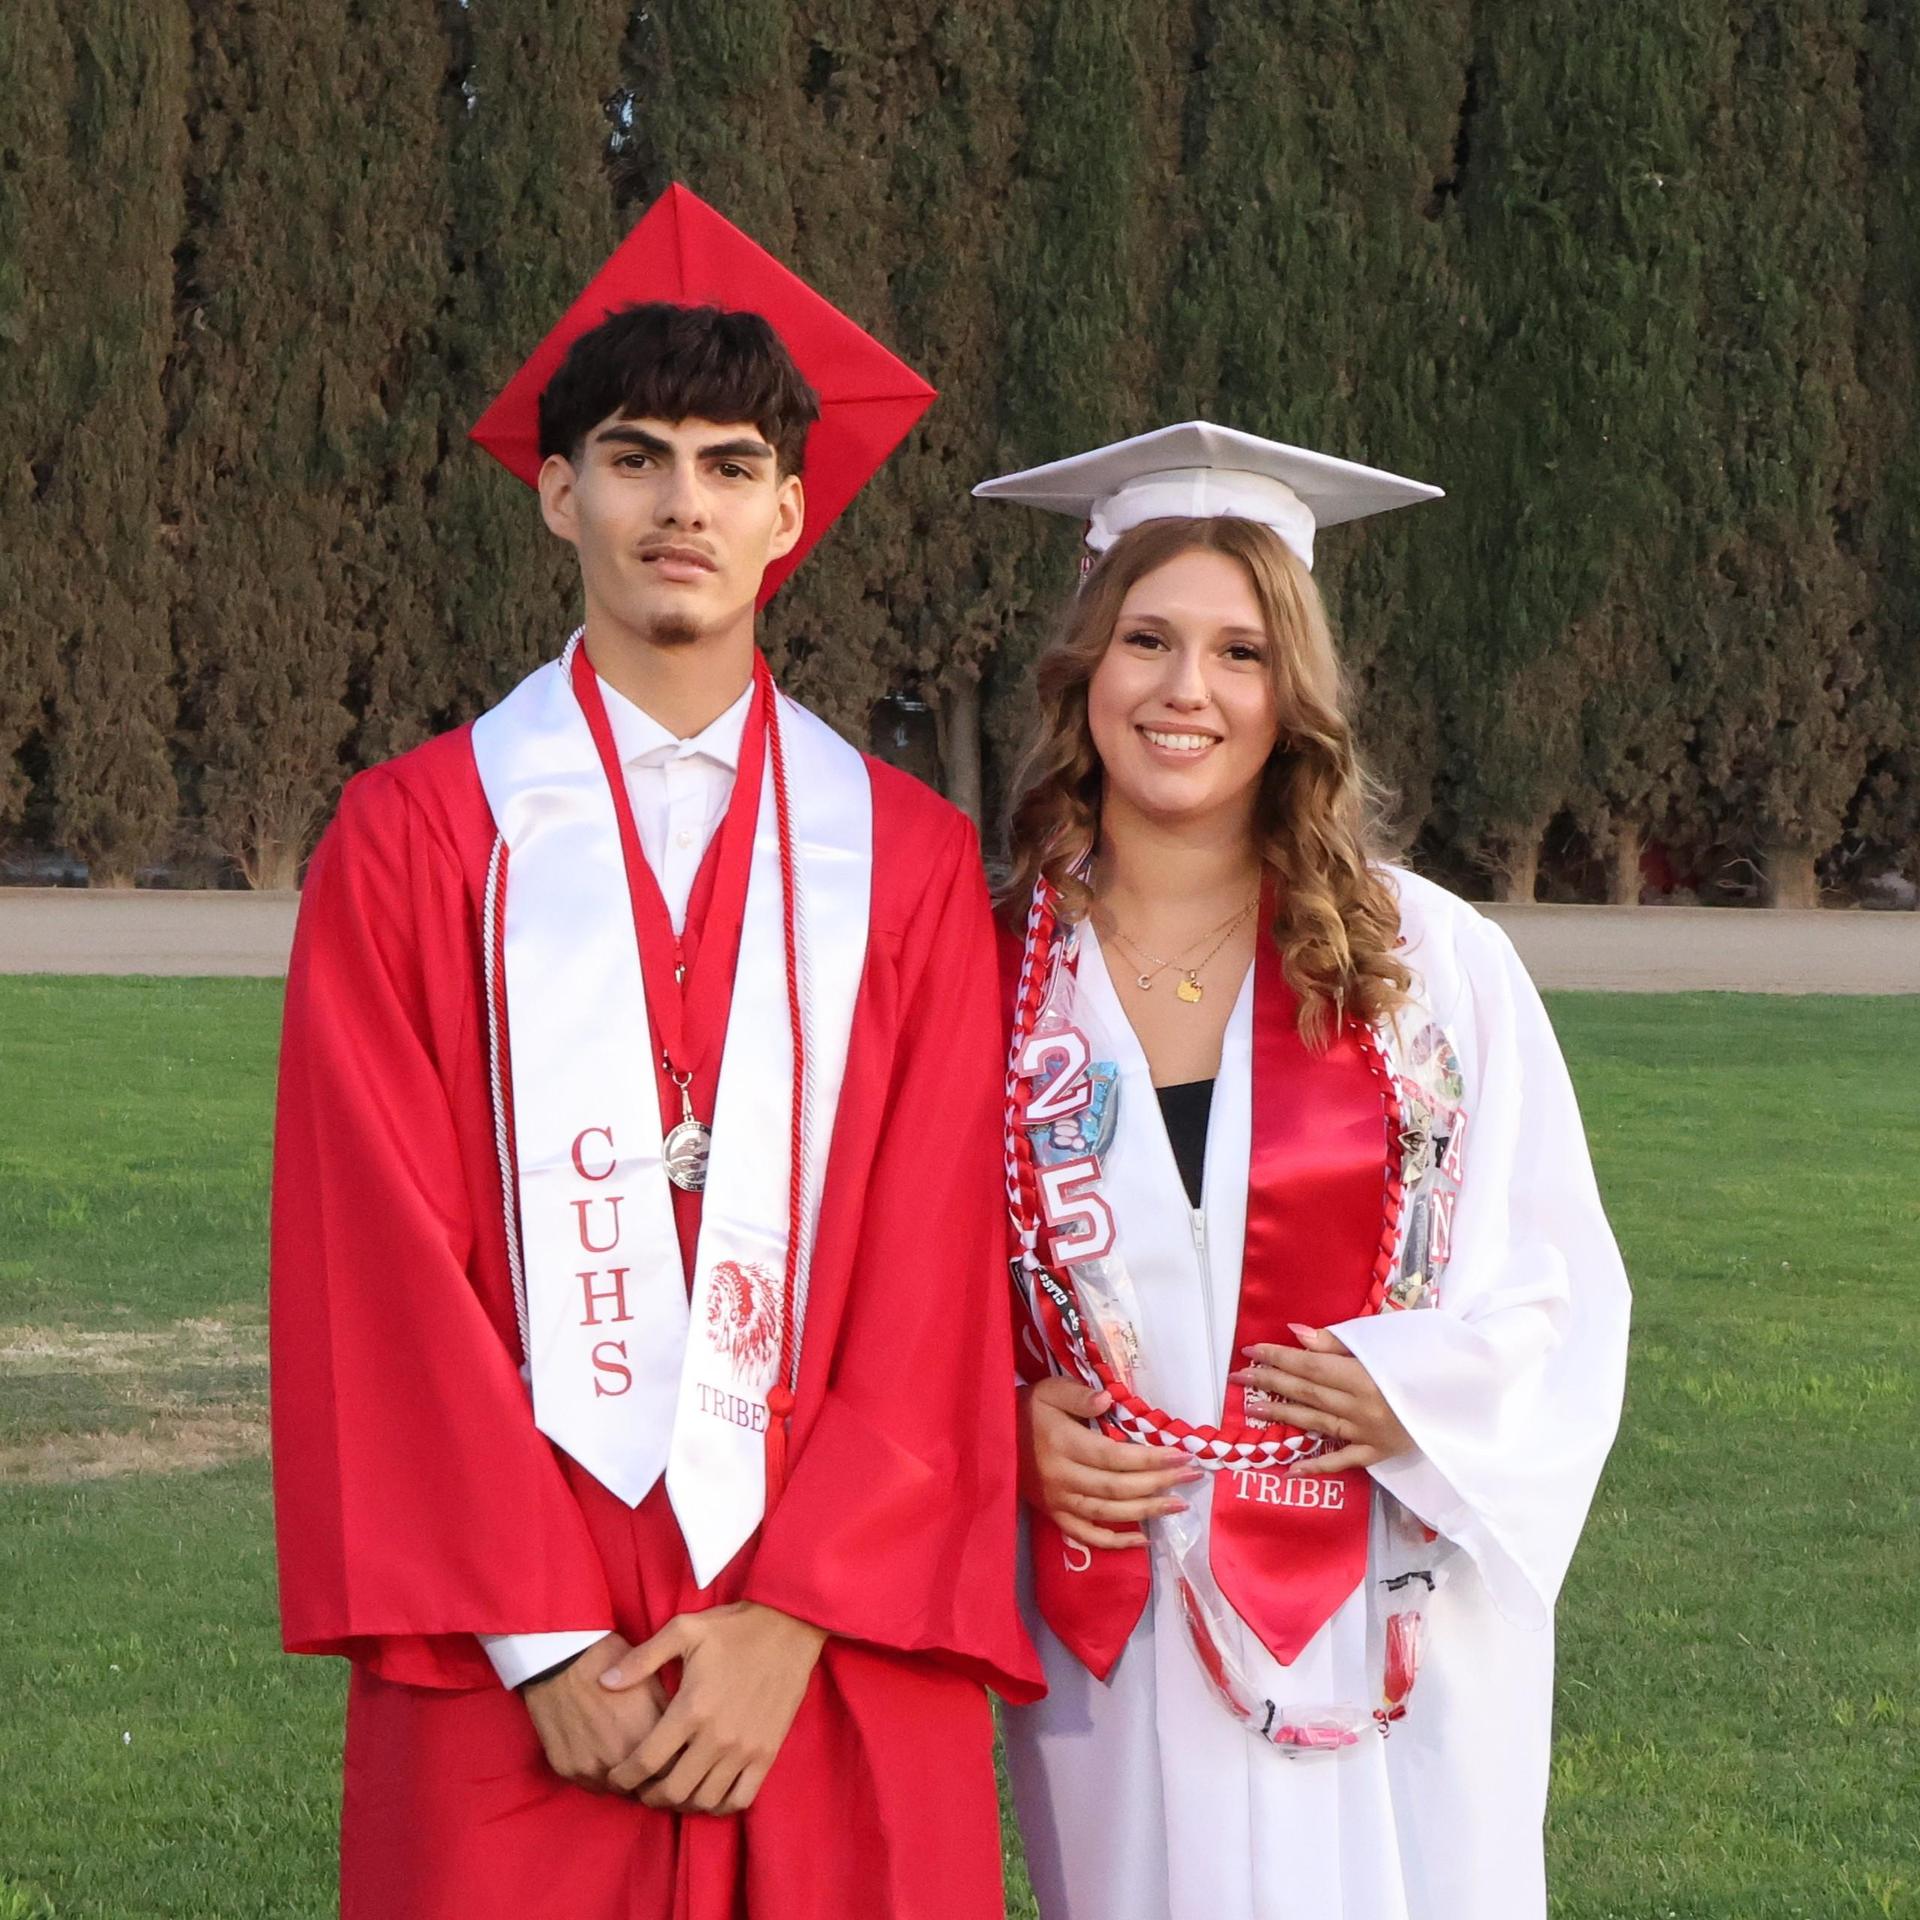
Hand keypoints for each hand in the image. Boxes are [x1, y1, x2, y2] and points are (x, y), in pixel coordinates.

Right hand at [520, 1631, 668, 1792]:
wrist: (560, 1656)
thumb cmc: (610, 1660)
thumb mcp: (651, 1679)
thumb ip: (669, 1715)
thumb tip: (685, 1737)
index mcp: (646, 1734)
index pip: (674, 1771)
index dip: (677, 1764)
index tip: (677, 1757)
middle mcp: (618, 1758)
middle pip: (646, 1786)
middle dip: (653, 1776)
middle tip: (653, 1760)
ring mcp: (589, 1767)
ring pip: (617, 1789)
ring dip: (626, 1780)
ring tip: (626, 1757)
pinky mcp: (566, 1769)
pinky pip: (590, 1784)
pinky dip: (600, 1774)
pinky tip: (603, 1755)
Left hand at [596, 1602, 826, 1813]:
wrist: (788, 1627)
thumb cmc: (732, 1627)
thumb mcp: (683, 1630)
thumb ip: (642, 1660)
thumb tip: (604, 1682)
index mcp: (691, 1708)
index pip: (647, 1761)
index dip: (624, 1776)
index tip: (617, 1776)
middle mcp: (717, 1736)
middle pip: (673, 1790)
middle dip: (648, 1796)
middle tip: (641, 1788)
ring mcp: (745, 1749)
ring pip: (704, 1800)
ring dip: (682, 1802)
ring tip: (672, 1789)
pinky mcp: (767, 1753)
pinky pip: (740, 1798)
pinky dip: (720, 1805)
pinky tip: (708, 1791)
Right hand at [1017, 1377, 1200, 1549]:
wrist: (990, 1438)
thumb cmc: (1025, 1410)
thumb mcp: (1048, 1391)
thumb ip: (1077, 1395)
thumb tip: (1108, 1401)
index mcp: (1063, 1444)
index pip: (1114, 1457)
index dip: (1149, 1459)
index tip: (1180, 1454)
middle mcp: (1063, 1478)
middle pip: (1117, 1488)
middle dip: (1158, 1483)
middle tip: (1191, 1476)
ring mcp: (1058, 1501)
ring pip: (1108, 1514)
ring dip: (1146, 1512)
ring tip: (1178, 1506)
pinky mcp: (1054, 1514)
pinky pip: (1086, 1535)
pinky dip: (1115, 1542)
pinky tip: (1142, 1539)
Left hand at [1229, 1325, 1413, 1474]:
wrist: (1468, 1396)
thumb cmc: (1427, 1362)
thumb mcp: (1386, 1344)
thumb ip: (1337, 1343)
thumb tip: (1295, 1333)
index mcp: (1365, 1376)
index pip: (1311, 1367)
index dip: (1278, 1358)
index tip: (1250, 1352)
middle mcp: (1362, 1407)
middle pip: (1308, 1393)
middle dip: (1270, 1383)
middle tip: (1239, 1378)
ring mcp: (1369, 1433)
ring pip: (1317, 1424)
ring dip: (1282, 1416)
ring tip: (1251, 1409)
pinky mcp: (1379, 1453)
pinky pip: (1344, 1461)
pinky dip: (1317, 1465)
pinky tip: (1290, 1468)